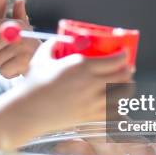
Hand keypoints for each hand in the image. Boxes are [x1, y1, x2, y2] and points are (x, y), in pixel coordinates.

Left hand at [0, 0, 39, 77]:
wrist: (47, 64)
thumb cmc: (29, 47)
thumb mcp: (25, 30)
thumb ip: (19, 16)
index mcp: (15, 24)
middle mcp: (19, 33)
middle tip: (8, 53)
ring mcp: (22, 48)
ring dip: (3, 64)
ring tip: (15, 61)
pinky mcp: (24, 63)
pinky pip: (3, 71)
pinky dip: (9, 73)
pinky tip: (18, 69)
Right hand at [15, 39, 133, 138]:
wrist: (27, 111)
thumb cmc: (32, 84)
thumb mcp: (41, 58)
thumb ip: (52, 45)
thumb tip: (60, 38)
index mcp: (81, 66)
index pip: (115, 60)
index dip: (124, 55)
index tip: (125, 53)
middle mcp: (91, 83)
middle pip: (123, 76)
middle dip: (128, 70)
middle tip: (127, 67)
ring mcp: (92, 102)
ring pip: (122, 94)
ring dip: (127, 87)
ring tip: (126, 84)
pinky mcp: (89, 116)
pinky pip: (113, 112)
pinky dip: (120, 107)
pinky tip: (119, 104)